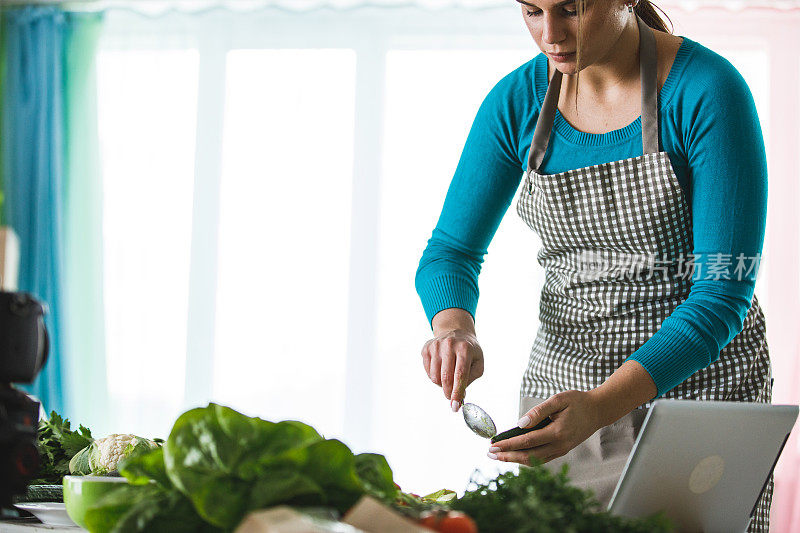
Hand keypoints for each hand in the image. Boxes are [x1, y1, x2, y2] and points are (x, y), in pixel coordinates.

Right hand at [420, 329, 483, 411]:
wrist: (457, 332)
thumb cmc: (470, 351)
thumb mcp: (478, 363)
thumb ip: (469, 380)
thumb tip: (459, 396)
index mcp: (464, 348)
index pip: (460, 374)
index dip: (457, 392)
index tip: (455, 405)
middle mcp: (449, 344)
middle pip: (446, 377)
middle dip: (448, 392)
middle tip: (451, 399)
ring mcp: (436, 345)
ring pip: (435, 376)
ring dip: (441, 385)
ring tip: (448, 380)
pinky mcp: (426, 348)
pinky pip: (428, 372)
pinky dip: (435, 377)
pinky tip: (441, 371)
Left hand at [487, 390, 605, 465]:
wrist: (598, 411)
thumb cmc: (577, 402)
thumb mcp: (558, 399)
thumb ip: (539, 411)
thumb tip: (520, 423)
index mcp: (557, 432)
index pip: (527, 441)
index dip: (509, 444)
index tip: (493, 445)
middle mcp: (559, 445)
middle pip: (529, 456)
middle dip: (508, 456)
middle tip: (490, 454)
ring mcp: (562, 450)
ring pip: (535, 461)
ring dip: (515, 460)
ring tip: (499, 456)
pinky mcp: (562, 451)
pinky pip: (541, 459)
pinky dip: (527, 459)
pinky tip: (515, 455)